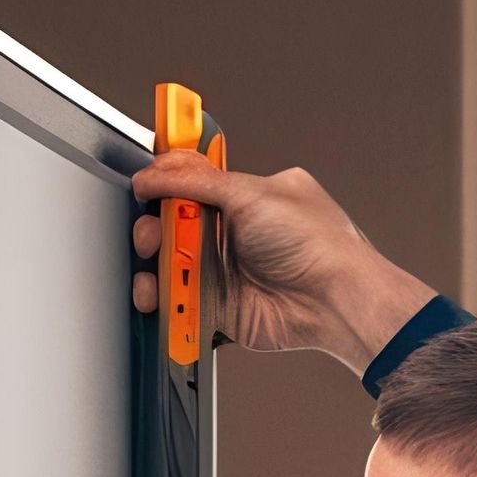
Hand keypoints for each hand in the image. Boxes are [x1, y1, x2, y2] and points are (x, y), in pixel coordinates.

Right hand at [130, 157, 433, 375]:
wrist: (332, 300)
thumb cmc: (316, 244)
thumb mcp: (253, 194)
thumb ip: (200, 182)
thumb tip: (161, 173)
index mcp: (244, 195)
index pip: (191, 178)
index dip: (164, 177)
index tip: (144, 181)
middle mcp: (232, 230)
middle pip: (172, 221)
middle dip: (154, 222)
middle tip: (156, 228)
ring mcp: (222, 268)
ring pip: (169, 260)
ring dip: (154, 260)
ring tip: (158, 259)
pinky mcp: (216, 304)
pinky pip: (176, 299)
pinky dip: (161, 297)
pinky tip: (158, 291)